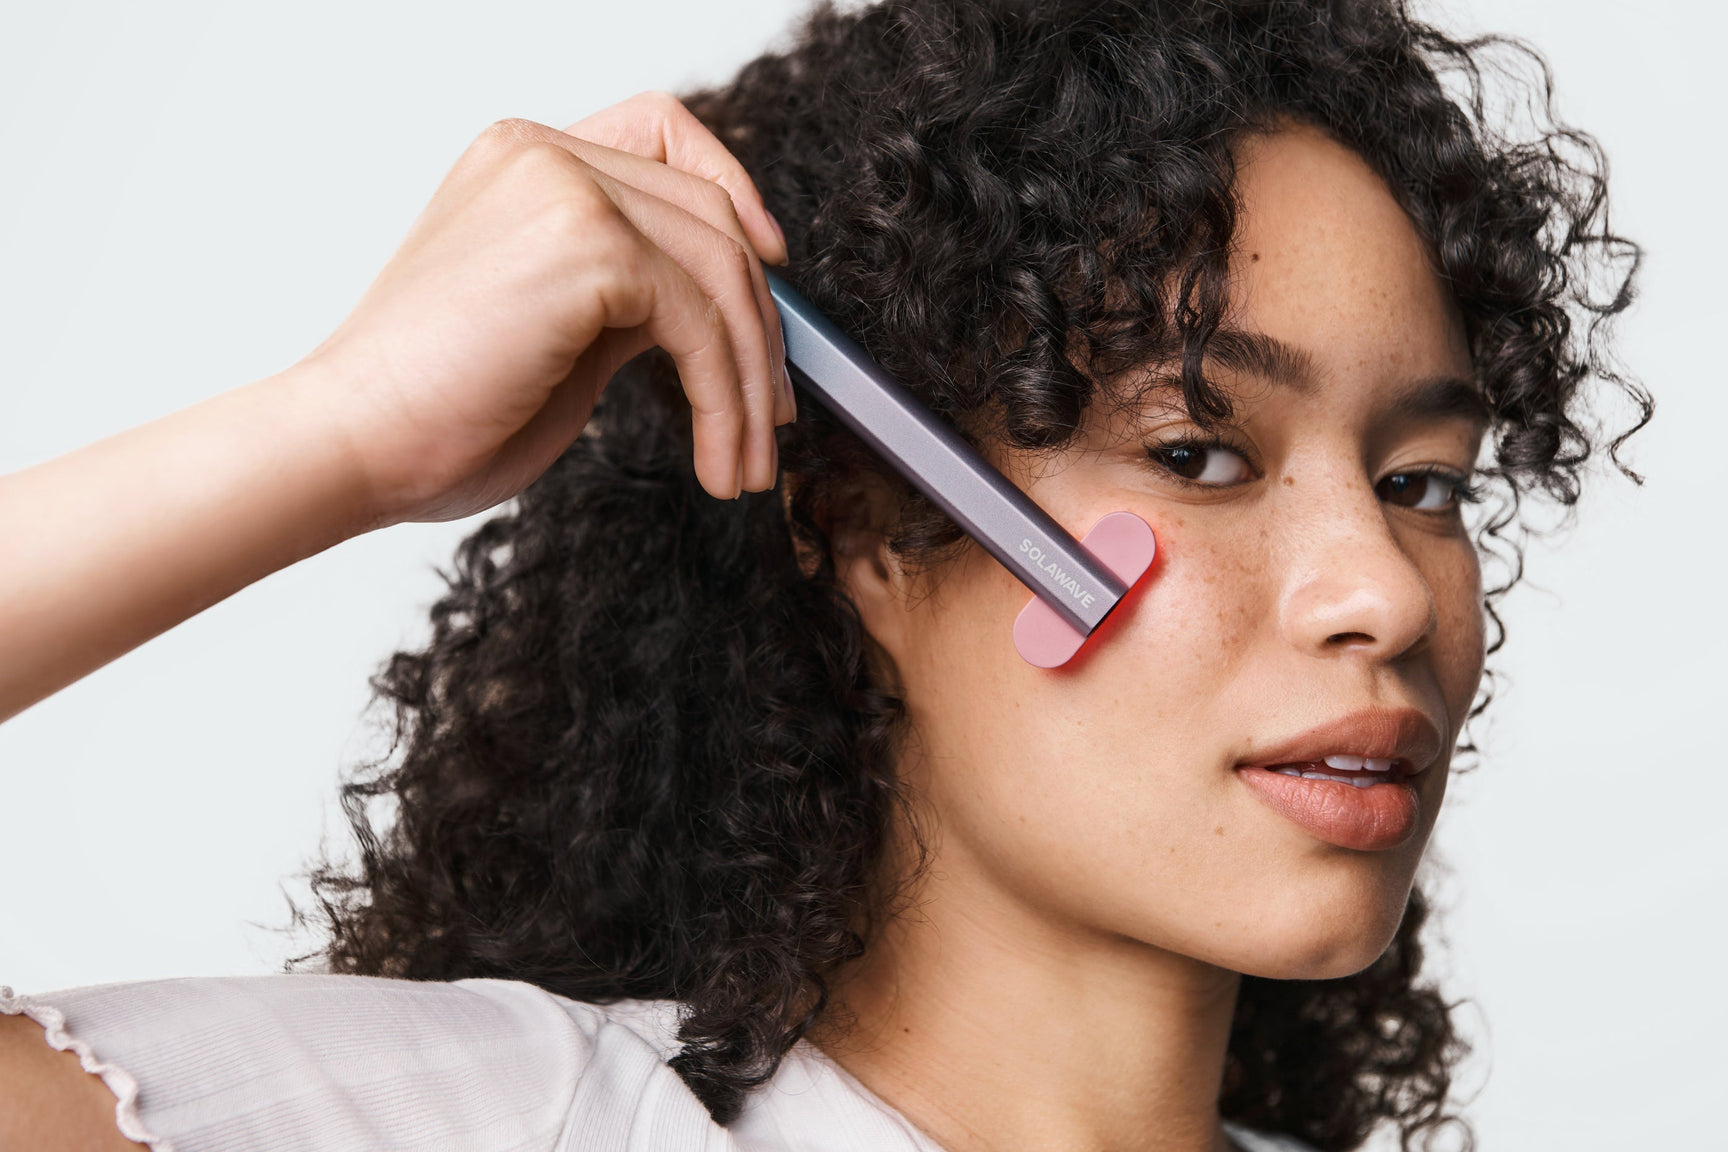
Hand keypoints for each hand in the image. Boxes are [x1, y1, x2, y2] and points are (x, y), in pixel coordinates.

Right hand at [300, 91, 792, 523]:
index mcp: (525, 161)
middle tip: (771, 415)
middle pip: (711, 214)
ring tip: (745, 462)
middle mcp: (543, 154)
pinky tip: (716, 457)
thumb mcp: (554, 332)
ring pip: (720, 272)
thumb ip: (627, 296)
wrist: (352, 442)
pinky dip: (725, 399)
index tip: (771, 268)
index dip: (734, 190)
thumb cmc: (433, 409)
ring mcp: (564, 187)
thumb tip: (710, 312)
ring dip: (750, 381)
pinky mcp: (586, 242)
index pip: (663, 135)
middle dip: (760, 326)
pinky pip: (700, 320)